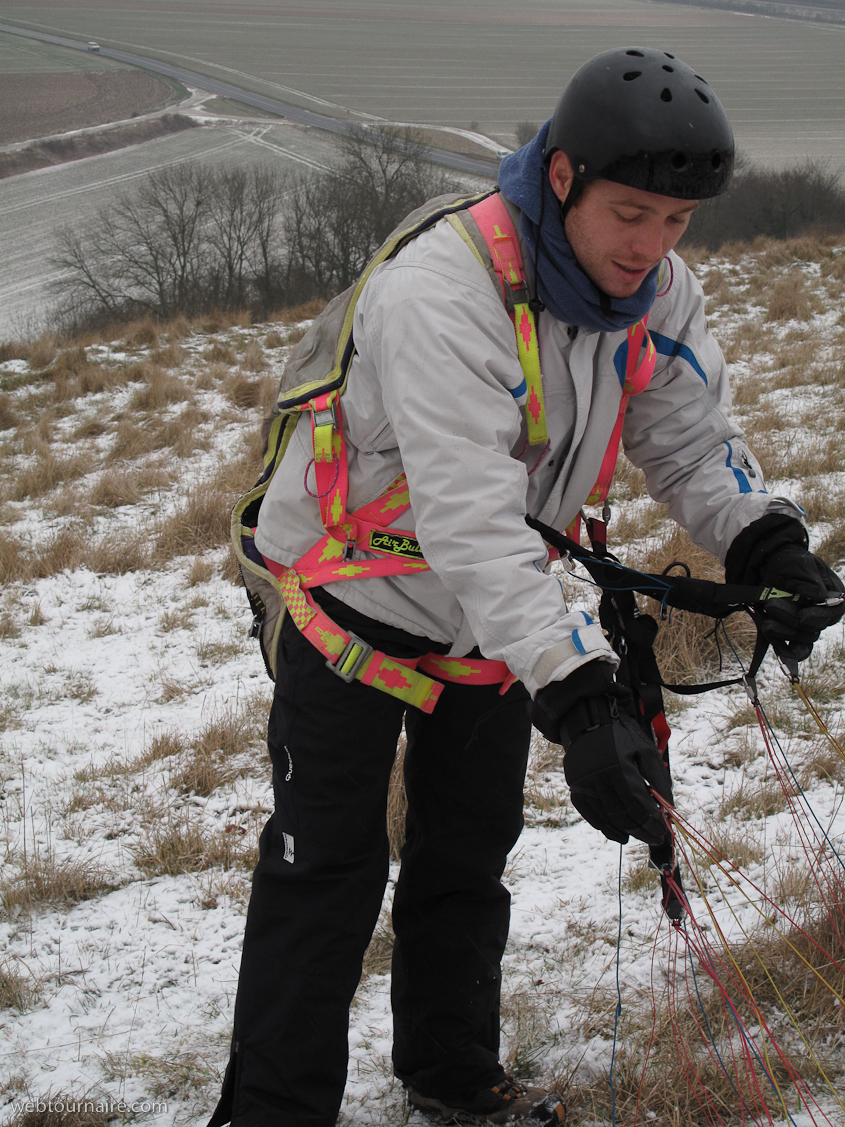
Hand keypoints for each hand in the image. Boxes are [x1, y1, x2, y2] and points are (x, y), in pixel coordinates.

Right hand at [532, 662, 673, 845]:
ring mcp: (585, 785)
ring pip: (606, 818)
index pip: (638, 806)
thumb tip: (669, 807)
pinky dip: (604, 826)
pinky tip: (618, 833)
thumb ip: (658, 779)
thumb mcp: (646, 750)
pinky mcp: (575, 786)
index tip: (664, 832)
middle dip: (642, 830)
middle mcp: (599, 779)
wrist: (588, 720)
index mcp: (619, 769)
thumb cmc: (622, 735)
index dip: (652, 822)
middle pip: (623, 815)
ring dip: (624, 831)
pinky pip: (589, 813)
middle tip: (656, 838)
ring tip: (639, 837)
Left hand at [725, 515, 844, 660]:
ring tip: (767, 623)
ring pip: (802, 638)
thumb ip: (809, 580)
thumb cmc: (788, 562)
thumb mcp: (799, 565)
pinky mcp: (790, 629)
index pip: (833, 612)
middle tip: (771, 606)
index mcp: (832, 594)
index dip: (819, 616)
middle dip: (792, 620)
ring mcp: (806, 623)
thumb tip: (817, 596)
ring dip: (784, 632)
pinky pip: (792, 646)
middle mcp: (821, 612)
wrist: (767, 565)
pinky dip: (788, 652)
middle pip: (814, 627)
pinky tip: (784, 658)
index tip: (802, 616)